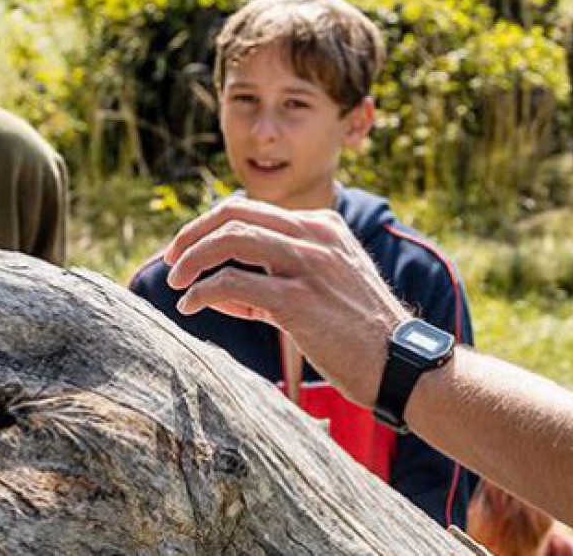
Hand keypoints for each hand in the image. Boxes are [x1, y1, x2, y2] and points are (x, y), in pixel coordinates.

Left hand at [164, 198, 410, 407]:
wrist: (400, 362)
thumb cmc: (362, 333)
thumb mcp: (328, 286)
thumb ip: (281, 277)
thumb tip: (225, 289)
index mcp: (324, 226)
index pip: (253, 210)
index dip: (212, 227)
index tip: (189, 250)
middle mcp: (316, 236)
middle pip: (236, 213)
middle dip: (193, 233)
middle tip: (171, 260)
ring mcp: (308, 265)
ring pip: (231, 239)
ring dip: (192, 259)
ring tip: (176, 283)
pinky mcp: (297, 300)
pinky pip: (233, 283)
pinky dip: (203, 292)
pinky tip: (191, 306)